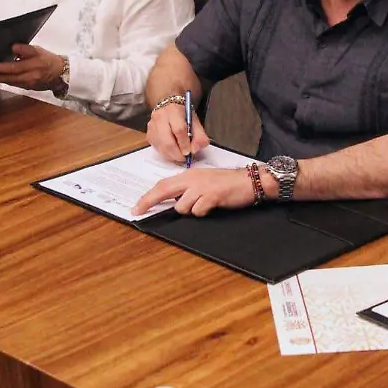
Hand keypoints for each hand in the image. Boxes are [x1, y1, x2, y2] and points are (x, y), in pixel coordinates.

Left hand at [0, 43, 64, 89]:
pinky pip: (14, 84)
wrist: (61, 73)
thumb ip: (26, 49)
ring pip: (10, 82)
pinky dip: (5, 81)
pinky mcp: (28, 88)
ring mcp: (29, 85)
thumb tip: (13, 47)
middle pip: (9, 78)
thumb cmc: (49, 59)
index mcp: (34, 66)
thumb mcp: (39, 50)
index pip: (14, 67)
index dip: (0, 68)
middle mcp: (31, 77)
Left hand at [132, 168, 254, 216]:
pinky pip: (198, 211)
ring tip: (205, 205)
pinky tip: (213, 206)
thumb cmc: (228, 183)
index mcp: (189, 175)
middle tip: (137, 211)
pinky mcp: (211, 196)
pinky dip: (203, 212)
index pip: (163, 184)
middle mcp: (192, 179)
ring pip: (182, 206)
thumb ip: (188, 189)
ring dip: (190, 211)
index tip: (138, 206)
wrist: (249, 181)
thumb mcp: (204, 182)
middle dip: (148, 201)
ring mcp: (201, 186)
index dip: (148, 196)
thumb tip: (173, 202)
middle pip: (164, 190)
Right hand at [147, 101, 209, 163]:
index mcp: (174, 111)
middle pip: (167, 141)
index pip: (179, 130)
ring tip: (179, 155)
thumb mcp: (195, 121)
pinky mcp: (149, 134)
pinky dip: (165, 153)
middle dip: (177, 153)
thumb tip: (195, 149)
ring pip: (161, 146)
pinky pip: (156, 148)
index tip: (189, 152)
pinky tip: (172, 152)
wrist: (168, 106)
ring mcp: (152, 126)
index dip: (184, 144)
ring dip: (171, 155)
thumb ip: (200, 136)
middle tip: (184, 157)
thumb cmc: (182, 115)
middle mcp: (160, 118)